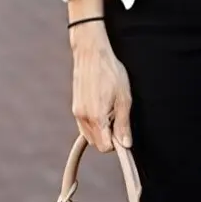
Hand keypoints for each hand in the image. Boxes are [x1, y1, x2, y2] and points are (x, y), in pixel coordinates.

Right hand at [70, 25, 132, 151]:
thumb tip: (126, 144)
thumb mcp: (124, 98)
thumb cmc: (111, 73)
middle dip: (108, 138)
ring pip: (89, 135)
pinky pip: (83, 125)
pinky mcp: (75, 107)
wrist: (91, 54)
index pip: (104, 147)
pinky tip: (101, 109)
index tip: (123, 132)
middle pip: (96, 144)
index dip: (116, 143)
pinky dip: (93, 125)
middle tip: (118, 120)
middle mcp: (83, 118)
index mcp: (96, 118)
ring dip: (100, 132)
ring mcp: (77, 113)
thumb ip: (123, 124)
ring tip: (110, 112)